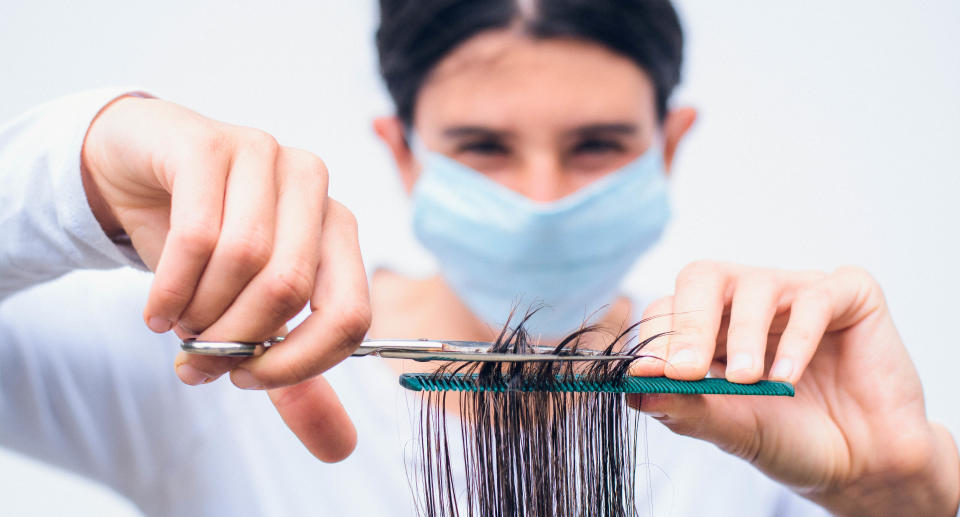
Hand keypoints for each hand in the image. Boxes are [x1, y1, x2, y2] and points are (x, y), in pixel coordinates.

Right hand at [81, 96, 371, 461]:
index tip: (248, 378)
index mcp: (339, 231)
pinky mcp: (210, 143)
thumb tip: (341, 449)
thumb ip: (293, 381)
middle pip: (290, 288)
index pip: (351, 315)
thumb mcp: (253, 320)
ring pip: (244, 259)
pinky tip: (156, 309)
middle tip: (199, 352)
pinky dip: (170, 289)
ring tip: (179, 324)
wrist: (142, 172)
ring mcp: (265, 155)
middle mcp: (313, 187)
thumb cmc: (208, 247)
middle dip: (235, 337)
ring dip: (201, 311)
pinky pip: (196, 234)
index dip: (299, 364)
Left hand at [628, 261, 959, 515]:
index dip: (658, 336)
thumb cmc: (791, 440)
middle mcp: (749, 301)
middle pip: (703, 276)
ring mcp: (797, 293)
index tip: (656, 374)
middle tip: (687, 369)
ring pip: (756, 283)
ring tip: (748, 380)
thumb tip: (632, 386)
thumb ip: (683, 405)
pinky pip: (815, 297)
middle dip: (689, 322)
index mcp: (711, 327)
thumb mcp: (729, 428)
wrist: (863, 466)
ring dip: (744, 335)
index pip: (668, 308)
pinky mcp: (848, 294)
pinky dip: (798, 337)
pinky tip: (789, 378)